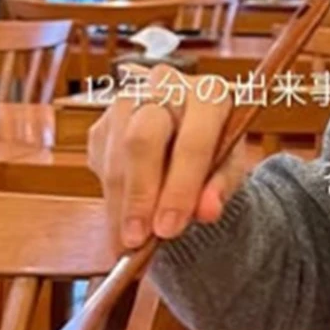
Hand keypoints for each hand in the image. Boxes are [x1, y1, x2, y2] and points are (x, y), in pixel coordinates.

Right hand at [87, 64, 246, 254]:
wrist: (191, 139)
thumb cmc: (215, 151)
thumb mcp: (230, 169)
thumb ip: (221, 187)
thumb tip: (206, 211)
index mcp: (208, 94)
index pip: (192, 140)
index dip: (179, 187)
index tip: (168, 228)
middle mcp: (166, 86)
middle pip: (142, 139)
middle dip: (140, 194)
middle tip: (138, 238)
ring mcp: (129, 100)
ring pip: (115, 154)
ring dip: (119, 204)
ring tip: (127, 242)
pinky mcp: (104, 122)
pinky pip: (100, 164)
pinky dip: (110, 200)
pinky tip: (121, 223)